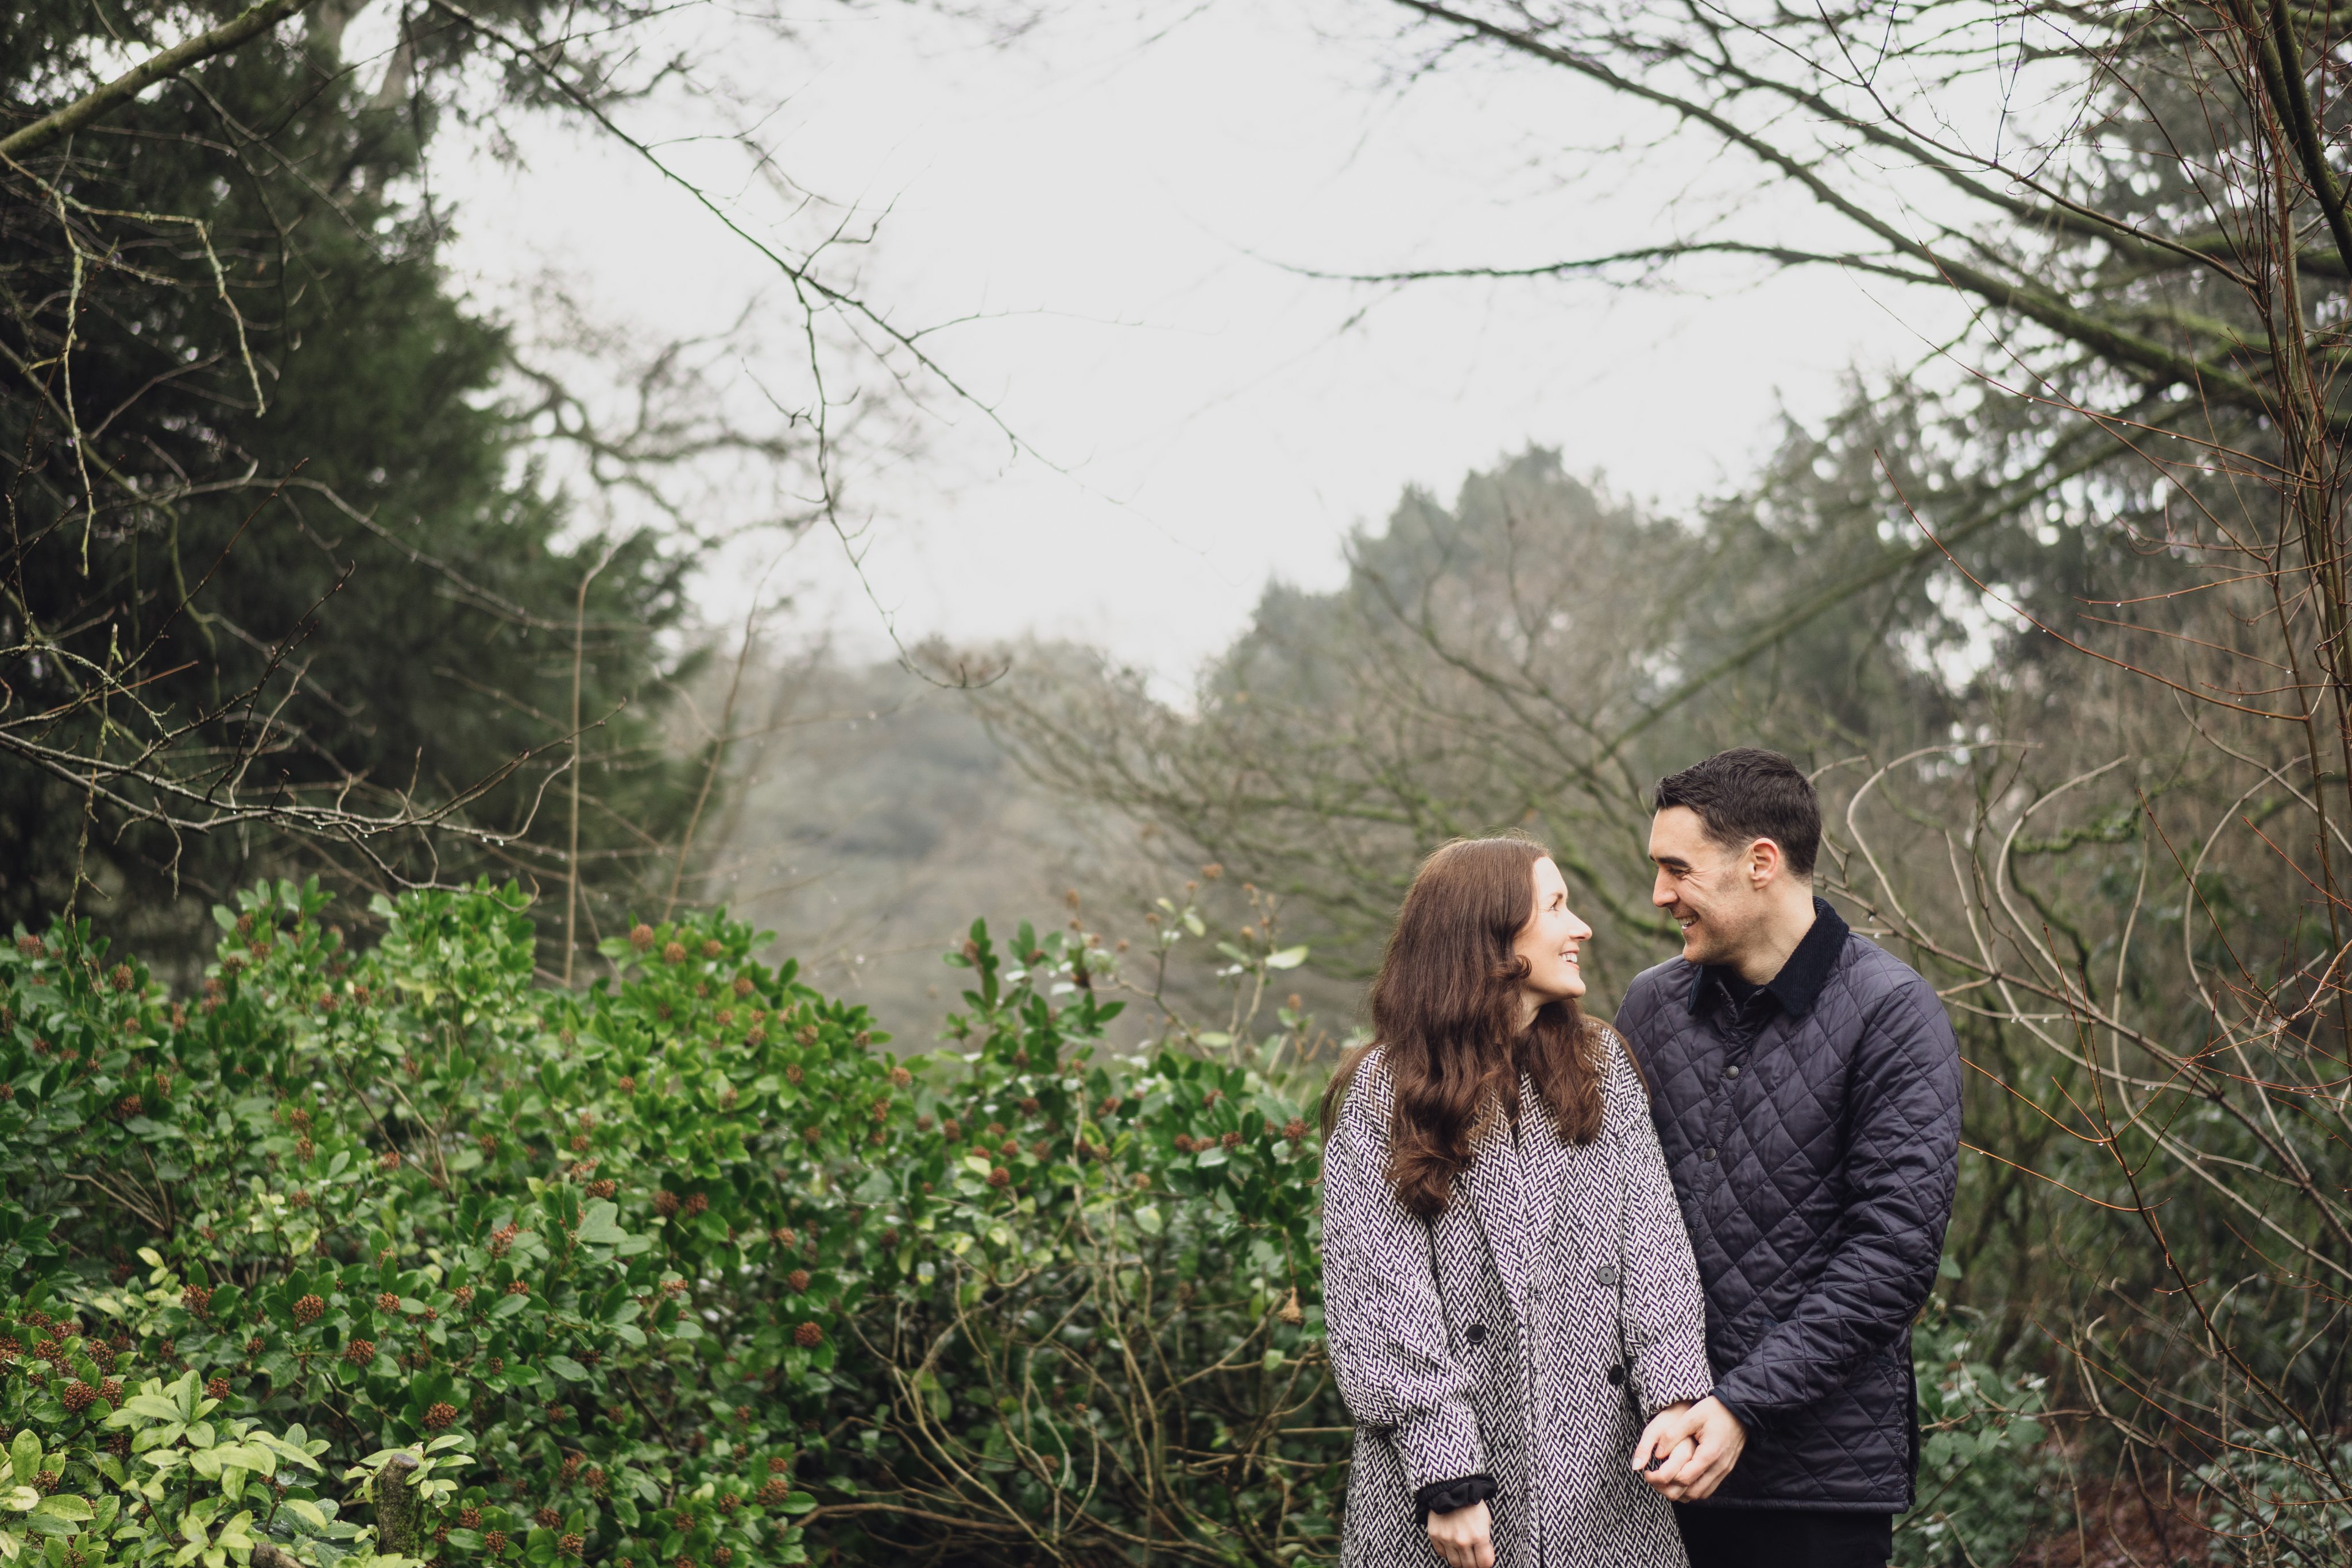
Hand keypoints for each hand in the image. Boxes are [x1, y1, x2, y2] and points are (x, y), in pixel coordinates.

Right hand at [1425, 1498, 1494, 1567]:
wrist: (1451, 1486)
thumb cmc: (1472, 1502)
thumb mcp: (1486, 1519)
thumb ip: (1486, 1540)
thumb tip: (1485, 1556)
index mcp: (1479, 1536)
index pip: (1484, 1564)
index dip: (1486, 1563)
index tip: (1484, 1559)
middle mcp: (1463, 1541)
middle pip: (1469, 1566)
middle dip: (1474, 1564)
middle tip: (1474, 1557)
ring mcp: (1447, 1539)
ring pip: (1455, 1563)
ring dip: (1461, 1561)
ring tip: (1463, 1552)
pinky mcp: (1435, 1536)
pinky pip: (1442, 1554)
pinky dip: (1447, 1552)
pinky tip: (1451, 1544)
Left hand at [1631, 1395, 1745, 1500]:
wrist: (1741, 1410)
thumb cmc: (1715, 1410)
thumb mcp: (1691, 1416)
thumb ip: (1673, 1435)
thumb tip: (1658, 1454)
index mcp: (1709, 1454)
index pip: (1683, 1478)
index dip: (1662, 1479)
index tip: (1647, 1473)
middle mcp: (1719, 1467)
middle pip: (1691, 1492)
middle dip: (1669, 1490)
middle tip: (1654, 1481)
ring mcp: (1724, 1470)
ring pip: (1700, 1494)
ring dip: (1682, 1492)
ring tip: (1664, 1482)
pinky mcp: (1725, 1470)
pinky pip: (1708, 1488)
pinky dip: (1693, 1489)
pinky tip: (1681, 1480)